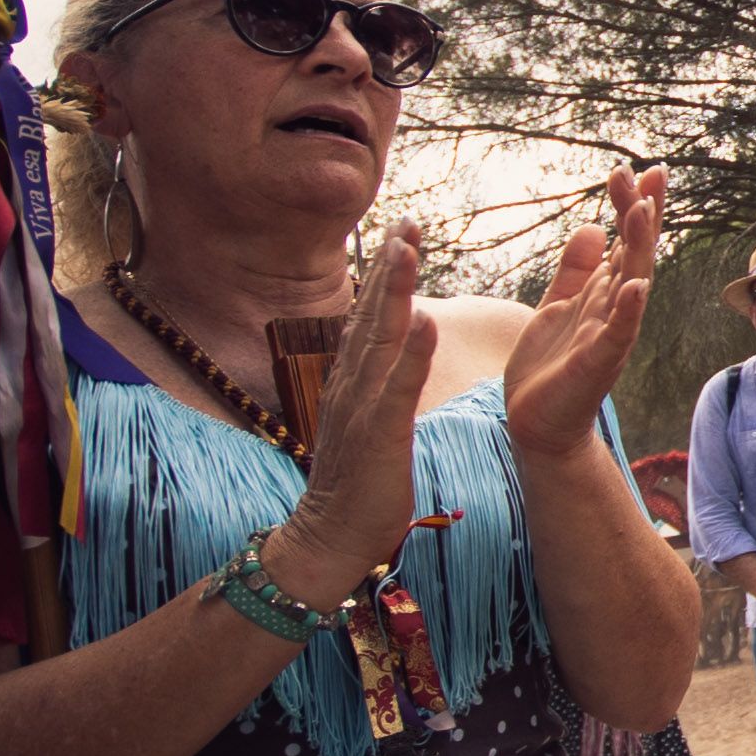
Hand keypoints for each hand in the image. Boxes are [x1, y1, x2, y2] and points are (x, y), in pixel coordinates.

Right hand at [267, 223, 436, 599]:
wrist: (331, 535)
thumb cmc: (359, 482)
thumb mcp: (366, 421)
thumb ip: (375, 384)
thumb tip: (388, 353)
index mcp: (352, 380)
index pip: (370, 315)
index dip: (385, 272)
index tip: (401, 231)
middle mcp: (351, 383)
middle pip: (371, 313)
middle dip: (389, 265)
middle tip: (407, 220)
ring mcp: (361, 406)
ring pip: (379, 337)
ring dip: (394, 291)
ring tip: (409, 248)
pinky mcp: (378, 433)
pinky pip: (396, 387)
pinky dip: (410, 352)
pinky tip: (424, 321)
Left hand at [504, 163, 664, 455]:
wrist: (536, 423)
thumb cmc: (550, 368)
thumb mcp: (556, 305)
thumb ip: (575, 269)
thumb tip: (591, 227)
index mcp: (603, 293)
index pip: (624, 240)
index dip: (632, 206)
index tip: (636, 168)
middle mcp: (614, 309)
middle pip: (634, 252)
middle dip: (642, 213)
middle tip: (648, 172)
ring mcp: (608, 335)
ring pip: (631, 284)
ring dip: (639, 248)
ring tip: (643, 211)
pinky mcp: (596, 362)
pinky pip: (617, 333)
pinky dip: (628, 310)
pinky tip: (635, 286)